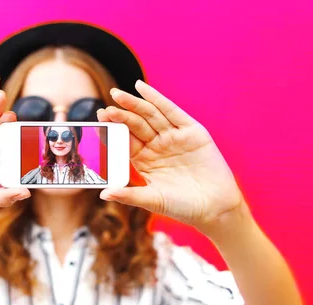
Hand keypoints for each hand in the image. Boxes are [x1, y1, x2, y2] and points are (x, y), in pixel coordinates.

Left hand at [96, 80, 243, 229]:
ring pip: (150, 116)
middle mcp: (157, 146)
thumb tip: (103, 194)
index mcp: (144, 160)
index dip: (112, 131)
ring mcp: (174, 137)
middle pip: (135, 126)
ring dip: (134, 104)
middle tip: (105, 110)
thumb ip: (129, 195)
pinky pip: (172, 112)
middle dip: (120, 116)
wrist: (215, 209)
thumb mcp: (153, 200)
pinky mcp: (192, 131)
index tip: (98, 123)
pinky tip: (141, 87)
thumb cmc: (182, 207)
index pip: (124, 141)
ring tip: (118, 95)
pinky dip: (157, 99)